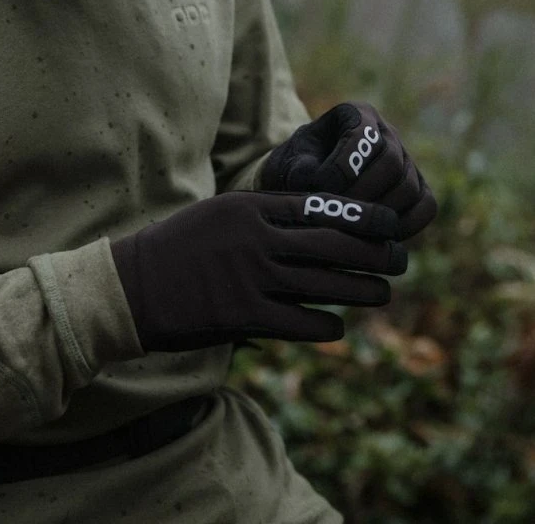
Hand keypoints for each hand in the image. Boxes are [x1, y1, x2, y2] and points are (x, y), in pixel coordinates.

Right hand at [110, 190, 407, 351]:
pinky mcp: (243, 316)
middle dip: (374, 253)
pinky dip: (325, 326)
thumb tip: (315, 217)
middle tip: (401, 259)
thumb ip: (266, 212)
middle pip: (332, 245)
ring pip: (324, 285)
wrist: (132, 285)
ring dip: (361, 290)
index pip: (321, 207)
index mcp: (251, 207)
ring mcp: (251, 279)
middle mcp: (256, 239)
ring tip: (383, 293)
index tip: (390, 222)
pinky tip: (339, 328)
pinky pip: (299, 323)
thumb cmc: (179, 245)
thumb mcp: (222, 211)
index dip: (362, 215)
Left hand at [260, 102, 435, 239]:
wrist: (307, 185)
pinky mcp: (418, 189)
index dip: (344, 167)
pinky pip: (426, 207)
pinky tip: (377, 240)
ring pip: (409, 186)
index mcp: (356, 115)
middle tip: (339, 216)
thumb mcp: (288, 164)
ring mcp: (406, 161)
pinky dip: (407, 226)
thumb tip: (321, 189)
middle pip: (391, 161)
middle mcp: (387, 133)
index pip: (363, 136)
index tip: (321, 191)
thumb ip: (300, 172)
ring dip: (381, 213)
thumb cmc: (296, 170)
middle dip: (363, 194)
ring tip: (351, 231)